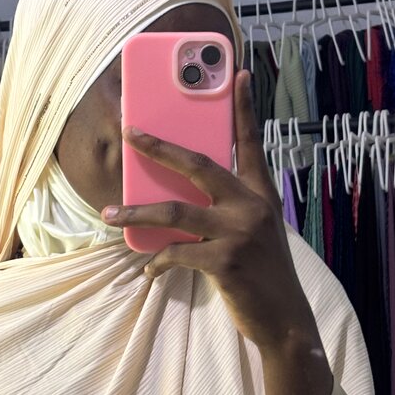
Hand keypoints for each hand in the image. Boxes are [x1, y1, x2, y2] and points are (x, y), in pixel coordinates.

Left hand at [103, 70, 316, 353]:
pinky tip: (150, 269)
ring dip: (136, 212)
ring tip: (109, 215)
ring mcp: (239, 232)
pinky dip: (157, 261)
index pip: (252, 142)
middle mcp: (252, 206)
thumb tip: (178, 199)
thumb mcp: (256, 233)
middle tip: (130, 133)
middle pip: (198, 165)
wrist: (285, 321)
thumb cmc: (264, 275)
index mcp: (262, 195)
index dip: (244, 108)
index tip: (239, 74)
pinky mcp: (225, 261)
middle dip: (159, 147)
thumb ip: (229, 210)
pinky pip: (176, 253)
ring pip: (174, 211)